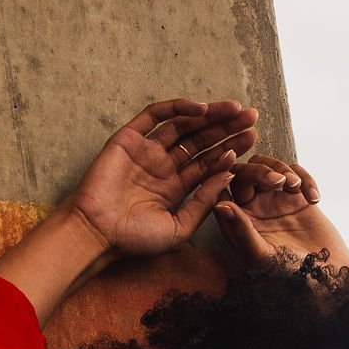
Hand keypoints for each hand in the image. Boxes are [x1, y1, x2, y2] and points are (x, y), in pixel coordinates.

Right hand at [0, 100, 258, 320]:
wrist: (97, 233)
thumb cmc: (134, 239)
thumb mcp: (180, 227)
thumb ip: (203, 202)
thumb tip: (229, 174)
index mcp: (176, 188)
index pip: (208, 163)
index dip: (230, 150)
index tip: (252, 140)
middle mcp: (163, 166)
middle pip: (201, 141)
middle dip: (227, 128)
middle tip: (252, 117)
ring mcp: (147, 150)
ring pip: (183, 125)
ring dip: (209, 116)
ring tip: (234, 109)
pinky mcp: (129, 138)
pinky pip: (156, 116)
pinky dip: (178, 108)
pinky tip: (201, 109)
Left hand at [214, 156, 348, 277]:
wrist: (328, 278)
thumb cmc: (291, 275)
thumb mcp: (262, 255)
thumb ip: (241, 230)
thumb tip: (220, 205)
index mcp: (236, 223)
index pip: (221, 191)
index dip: (222, 173)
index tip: (230, 163)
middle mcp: (251, 209)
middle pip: (245, 173)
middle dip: (260, 171)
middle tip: (279, 182)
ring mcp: (275, 201)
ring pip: (269, 166)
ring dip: (283, 169)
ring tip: (296, 187)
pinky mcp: (298, 197)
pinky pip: (297, 173)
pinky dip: (306, 179)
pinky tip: (314, 198)